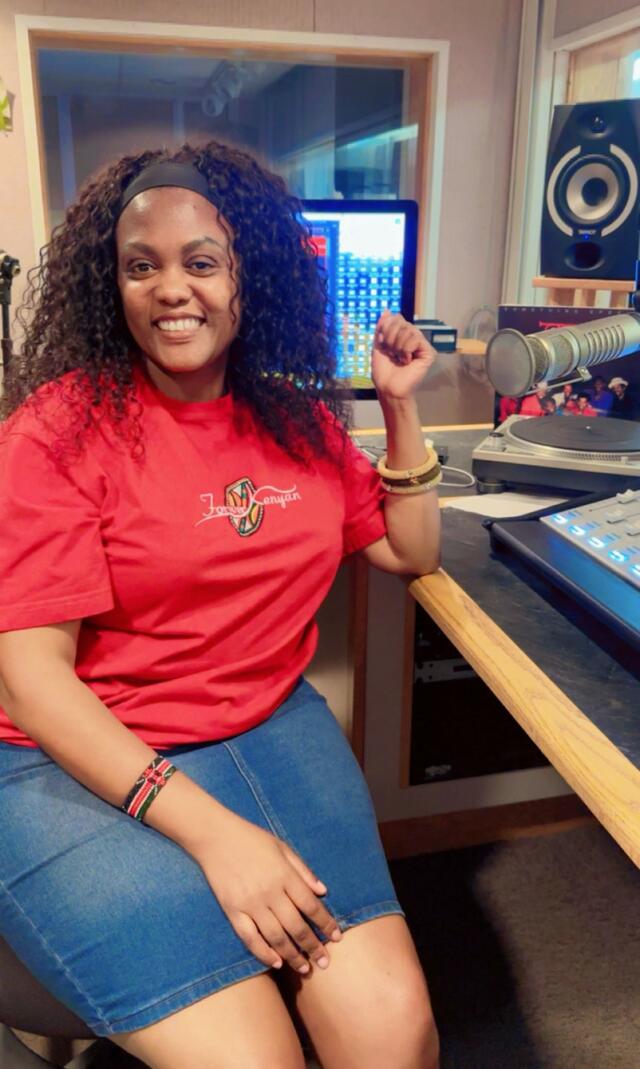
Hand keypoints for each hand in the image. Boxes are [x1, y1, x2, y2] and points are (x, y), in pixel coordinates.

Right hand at [196, 811, 340, 974]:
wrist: (215, 837)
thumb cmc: (251, 839)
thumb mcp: (282, 847)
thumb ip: (302, 870)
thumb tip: (322, 891)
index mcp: (284, 875)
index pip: (311, 906)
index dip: (325, 923)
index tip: (336, 938)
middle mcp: (270, 892)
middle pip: (296, 926)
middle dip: (313, 946)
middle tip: (324, 963)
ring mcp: (250, 903)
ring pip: (276, 937)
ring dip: (292, 955)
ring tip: (304, 968)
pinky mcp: (232, 911)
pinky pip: (250, 937)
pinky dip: (263, 952)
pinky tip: (276, 962)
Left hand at [371, 310, 434, 400]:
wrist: (388, 388)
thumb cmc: (383, 372)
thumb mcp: (378, 346)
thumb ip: (381, 328)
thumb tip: (387, 310)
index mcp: (402, 337)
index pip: (396, 318)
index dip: (386, 328)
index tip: (382, 343)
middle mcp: (413, 339)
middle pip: (402, 321)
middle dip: (390, 337)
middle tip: (391, 353)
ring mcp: (421, 345)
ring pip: (409, 330)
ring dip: (398, 346)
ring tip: (399, 359)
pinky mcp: (428, 352)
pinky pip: (415, 339)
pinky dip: (406, 350)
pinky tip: (407, 361)